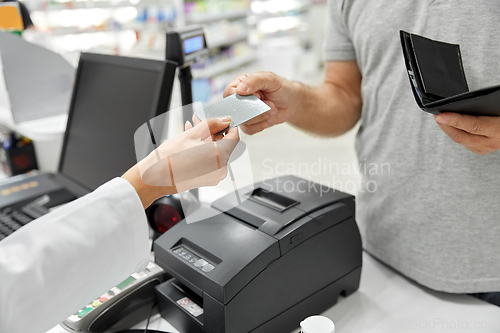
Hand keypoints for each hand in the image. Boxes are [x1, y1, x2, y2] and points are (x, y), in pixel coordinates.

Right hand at [123, 116, 238, 207]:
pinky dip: (204, 150)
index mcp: (220, 158)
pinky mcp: (207, 179)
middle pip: (223, 144)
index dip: (229, 126)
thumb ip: (211, 124)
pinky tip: (191, 141)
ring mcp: (214, 176)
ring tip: (193, 128)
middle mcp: (221, 169)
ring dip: (206, 139)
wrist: (153, 179)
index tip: (222, 119)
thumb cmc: (169, 160)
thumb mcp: (191, 134)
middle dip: (213, 131)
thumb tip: (224, 120)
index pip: (234, 138)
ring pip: (216, 152)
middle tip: (200, 120)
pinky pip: (210, 161)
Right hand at [223, 72, 293, 134]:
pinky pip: (249, 129)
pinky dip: (262, 124)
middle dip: (254, 109)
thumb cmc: (280, 88)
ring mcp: (243, 112)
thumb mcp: (270, 79)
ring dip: (261, 116)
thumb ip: (254, 81)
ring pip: (244, 121)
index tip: (257, 96)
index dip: (241, 97)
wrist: (290, 101)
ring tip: (271, 108)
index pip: (228, 93)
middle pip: (235, 109)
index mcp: (240, 84)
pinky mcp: (249, 124)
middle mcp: (239, 99)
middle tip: (267, 103)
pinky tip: (268, 117)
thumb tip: (240, 89)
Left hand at [435, 112, 499, 154]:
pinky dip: (455, 132)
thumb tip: (464, 103)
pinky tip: (449, 124)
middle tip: (436, 114)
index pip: (473, 125)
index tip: (440, 115)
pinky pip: (463, 141)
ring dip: (448, 128)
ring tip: (440, 117)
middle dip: (445, 125)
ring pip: (460, 140)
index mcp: (499, 130)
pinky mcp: (480, 150)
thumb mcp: (499, 106)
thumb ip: (487, 106)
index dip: (454, 120)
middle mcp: (492, 142)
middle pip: (461, 136)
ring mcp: (485, 148)